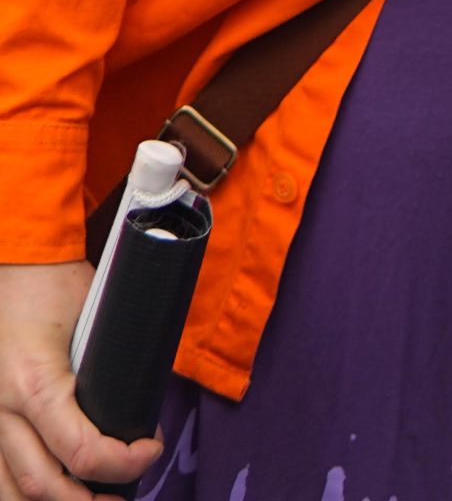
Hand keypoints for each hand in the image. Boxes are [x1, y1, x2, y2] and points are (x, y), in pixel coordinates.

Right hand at [0, 262, 162, 497]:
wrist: (17, 260)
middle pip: (43, 486)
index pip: (81, 451)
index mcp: (35, 383)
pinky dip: (21, 494)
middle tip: (125, 493)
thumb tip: (147, 395)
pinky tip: (52, 494)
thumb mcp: (97, 314)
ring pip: (10, 492)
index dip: (124, 463)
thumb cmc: (57, 283)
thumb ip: (114, 361)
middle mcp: (2, 409)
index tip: (151, 447)